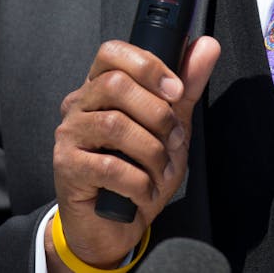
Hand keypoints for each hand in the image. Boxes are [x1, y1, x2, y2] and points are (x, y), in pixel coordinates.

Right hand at [48, 36, 219, 268]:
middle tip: (174, 138)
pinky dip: (138, 181)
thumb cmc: (139, 172)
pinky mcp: (66, 167)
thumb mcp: (171, 128)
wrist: (115, 227)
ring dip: (151, 150)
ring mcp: (69, 135)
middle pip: (114, 84)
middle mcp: (79, 104)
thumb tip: (207, 46)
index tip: (176, 89)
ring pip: (114, 125)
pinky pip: (108, 166)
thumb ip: (187, 87)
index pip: (112, 52)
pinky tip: (143, 191)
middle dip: (157, 113)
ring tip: (161, 168)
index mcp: (101, 88)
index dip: (147, 65)